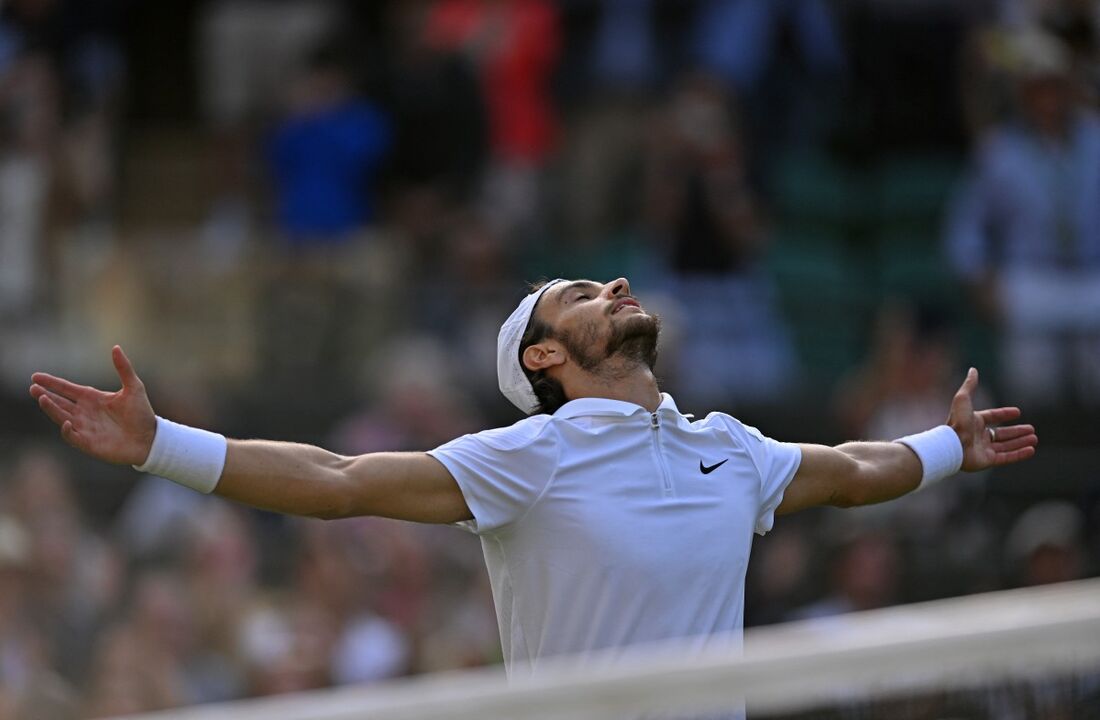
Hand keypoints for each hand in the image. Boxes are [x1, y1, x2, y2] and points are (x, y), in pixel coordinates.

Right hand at [29, 346, 156, 465]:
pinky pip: (72, 436)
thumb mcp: (134, 387)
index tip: (35, 376)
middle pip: (59, 402)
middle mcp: (84, 412)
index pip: (66, 389)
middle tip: (33, 387)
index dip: (51, 383)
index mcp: (92, 398)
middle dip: (45, 395)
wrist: (150, 438)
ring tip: (42, 398)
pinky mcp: (88, 442)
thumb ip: (123, 368)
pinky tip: (65, 421)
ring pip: (61, 416)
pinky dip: (66, 430)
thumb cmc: (142, 413)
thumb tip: (116, 347)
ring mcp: (84, 427)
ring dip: (51, 409)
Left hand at [947, 368, 1036, 471]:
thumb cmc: (957, 422)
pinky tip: (1031, 450)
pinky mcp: (987, 461)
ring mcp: (983, 449)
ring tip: (1035, 438)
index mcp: (974, 422)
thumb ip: (970, 385)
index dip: (1005, 414)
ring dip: (1021, 442)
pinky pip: (1007, 457)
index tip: (1018, 412)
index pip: (992, 417)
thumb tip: (973, 369)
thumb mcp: (963, 399)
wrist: (952, 445)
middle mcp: (979, 436)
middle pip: (1002, 433)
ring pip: (1006, 445)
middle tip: (1032, 429)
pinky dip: (1019, 454)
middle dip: (1017, 431)